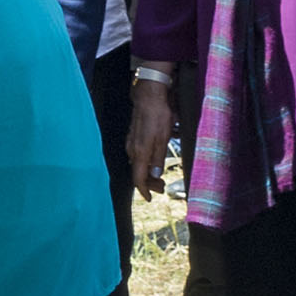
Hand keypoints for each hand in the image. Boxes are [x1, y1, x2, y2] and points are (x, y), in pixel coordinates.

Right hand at [126, 80, 175, 199]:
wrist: (149, 97)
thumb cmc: (158, 115)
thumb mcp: (163, 138)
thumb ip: (158, 158)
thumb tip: (155, 175)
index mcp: (140, 152)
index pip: (138, 178)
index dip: (144, 190)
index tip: (150, 198)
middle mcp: (133, 150)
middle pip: (138, 173)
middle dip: (149, 183)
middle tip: (162, 188)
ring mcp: (132, 143)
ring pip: (138, 164)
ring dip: (149, 173)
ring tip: (160, 176)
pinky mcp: (133, 137)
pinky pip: (138, 155)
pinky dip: (146, 162)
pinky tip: (154, 160)